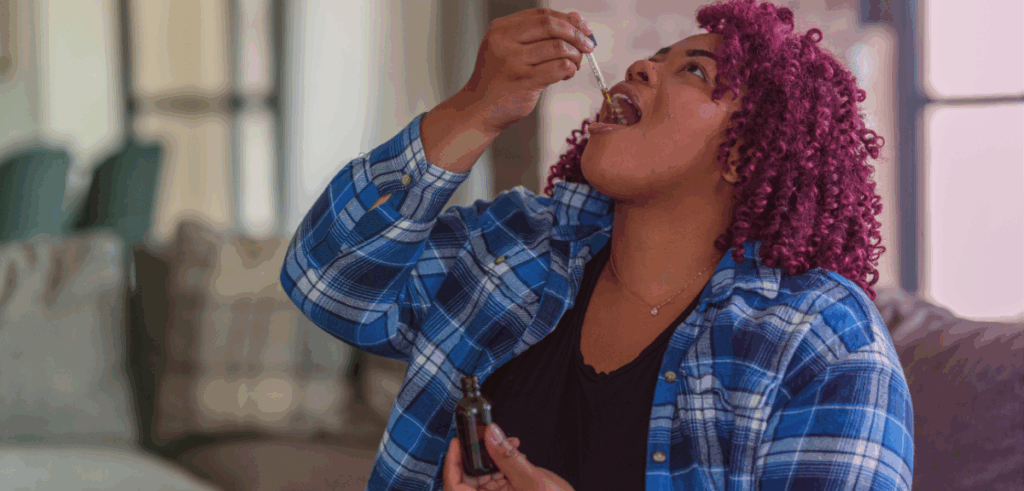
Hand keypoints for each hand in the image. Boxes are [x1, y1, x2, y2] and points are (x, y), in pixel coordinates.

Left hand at [443, 423, 575, 490]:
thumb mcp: (533, 482)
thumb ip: (509, 458)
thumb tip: (491, 435)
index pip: (454, 486)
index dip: (451, 463)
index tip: (456, 443)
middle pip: (468, 480)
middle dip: (479, 456)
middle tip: (488, 438)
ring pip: (485, 478)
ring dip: (495, 459)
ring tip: (510, 445)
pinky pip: (498, 480)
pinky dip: (505, 465)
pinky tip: (517, 455)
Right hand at [460, 8, 594, 133]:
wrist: (479, 108)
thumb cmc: (499, 78)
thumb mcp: (511, 48)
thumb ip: (540, 33)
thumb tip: (575, 18)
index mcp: (501, 29)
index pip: (542, 15)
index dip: (568, 20)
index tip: (584, 29)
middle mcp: (505, 42)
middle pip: (552, 27)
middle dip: (576, 35)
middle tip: (588, 46)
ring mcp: (514, 62)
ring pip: (559, 48)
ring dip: (575, 55)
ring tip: (575, 64)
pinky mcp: (524, 82)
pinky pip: (559, 68)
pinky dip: (569, 69)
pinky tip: (566, 74)